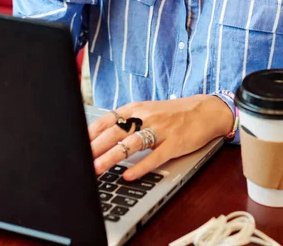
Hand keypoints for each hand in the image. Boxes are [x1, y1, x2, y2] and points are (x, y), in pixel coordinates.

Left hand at [88, 95, 232, 180]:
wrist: (206, 111)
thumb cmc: (174, 114)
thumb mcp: (148, 111)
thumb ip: (128, 121)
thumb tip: (103, 136)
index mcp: (137, 108)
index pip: (108, 119)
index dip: (91, 132)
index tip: (76, 144)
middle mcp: (146, 116)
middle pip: (116, 132)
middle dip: (95, 147)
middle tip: (80, 160)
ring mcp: (161, 129)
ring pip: (131, 143)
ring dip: (112, 157)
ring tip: (96, 168)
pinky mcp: (175, 143)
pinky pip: (155, 156)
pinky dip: (140, 166)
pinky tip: (128, 175)